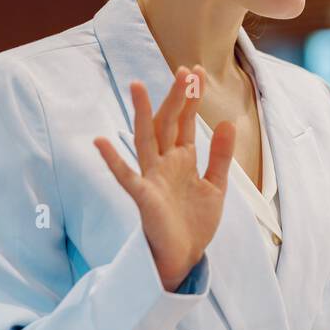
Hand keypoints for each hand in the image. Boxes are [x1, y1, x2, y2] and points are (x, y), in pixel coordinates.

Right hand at [93, 65, 235, 289]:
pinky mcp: (144, 198)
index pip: (186, 122)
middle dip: (176, 99)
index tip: (196, 71)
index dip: (191, 98)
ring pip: (145, 140)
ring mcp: (152, 179)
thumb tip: (228, 121)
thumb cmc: (195, 222)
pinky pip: (126, 177)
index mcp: (183, 160)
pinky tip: (101, 142)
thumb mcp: (216, 185)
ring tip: (137, 87)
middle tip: (183, 71)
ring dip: (141, 114)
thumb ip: (221, 155)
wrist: (185, 258)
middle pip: (168, 124)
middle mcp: (165, 164)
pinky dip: (113, 161)